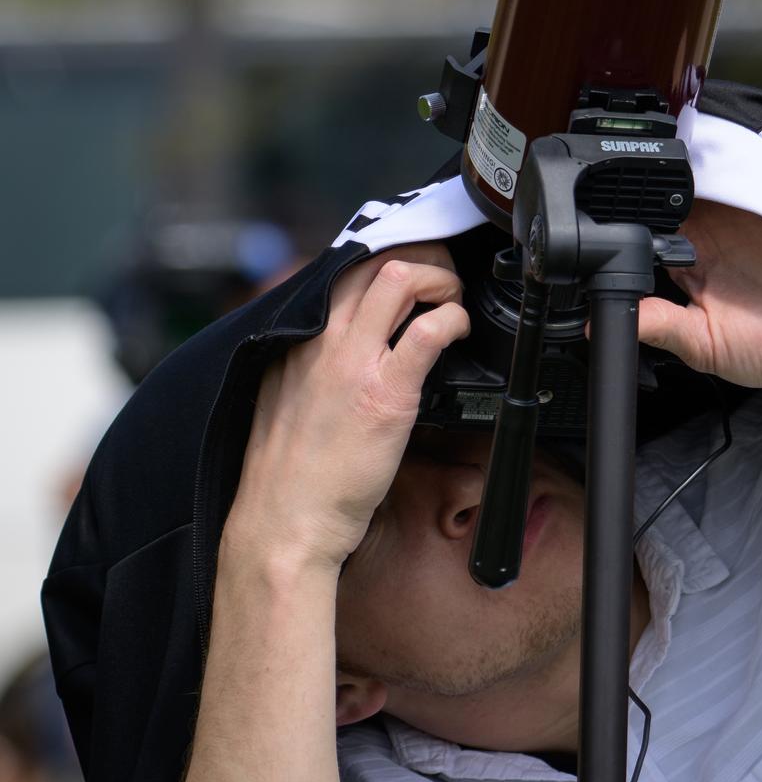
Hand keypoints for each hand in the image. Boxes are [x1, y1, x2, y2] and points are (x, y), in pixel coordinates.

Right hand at [224, 243, 469, 572]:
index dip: (388, 260)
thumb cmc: (291, 472)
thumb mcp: (290, 395)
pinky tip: (459, 331)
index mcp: (299, 337)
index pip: (346, 267)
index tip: (413, 273)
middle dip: (421, 258)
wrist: (283, 523)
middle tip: (443, 281)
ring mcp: (352, 363)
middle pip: (375, 260)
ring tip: (452, 302)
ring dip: (439, 279)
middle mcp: (322, 339)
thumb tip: (356, 341)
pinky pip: (427, 332)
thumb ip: (316, 361)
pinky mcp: (384, 394)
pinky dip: (453, 318)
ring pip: (399, 278)